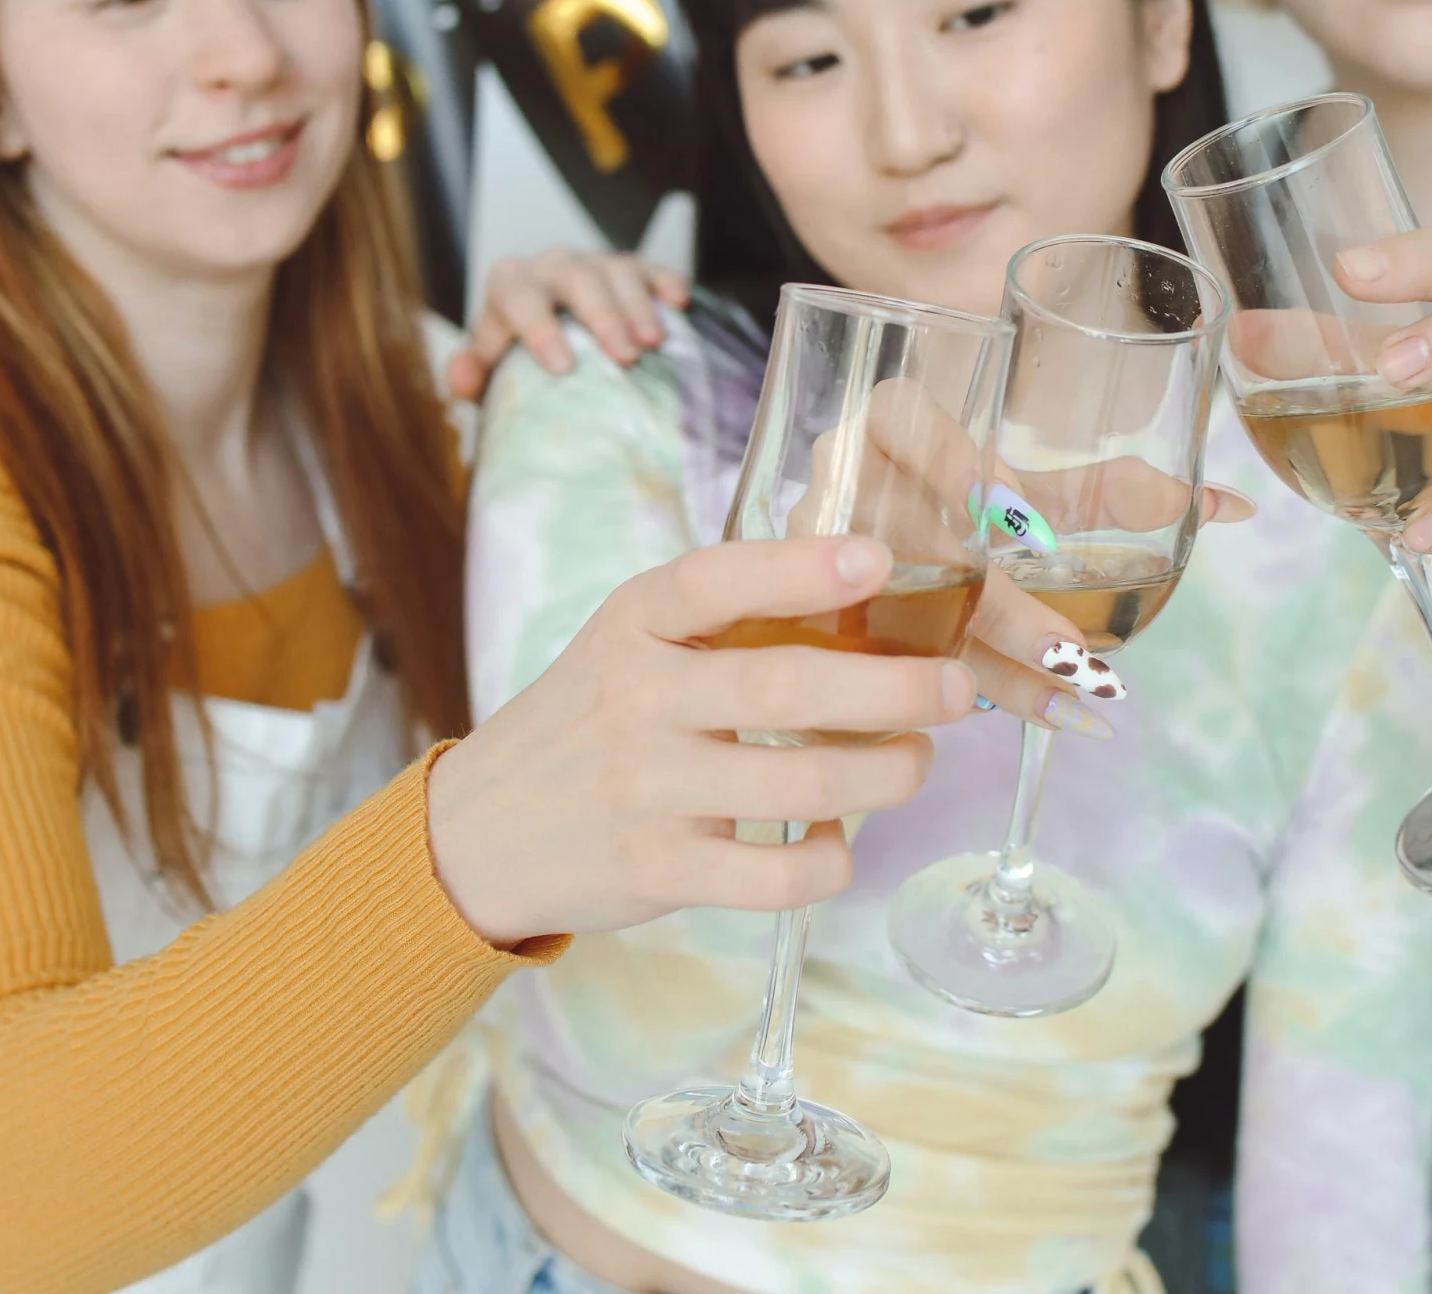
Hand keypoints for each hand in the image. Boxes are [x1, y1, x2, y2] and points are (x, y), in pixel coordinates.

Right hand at [426, 537, 969, 943]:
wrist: (477, 834)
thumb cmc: (587, 723)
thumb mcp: (628, 645)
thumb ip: (719, 620)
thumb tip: (868, 589)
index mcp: (633, 625)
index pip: (717, 579)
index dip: (802, 567)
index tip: (879, 557)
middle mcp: (637, 698)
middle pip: (789, 687)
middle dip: (898, 687)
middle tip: (954, 687)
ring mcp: (646, 789)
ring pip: (804, 783)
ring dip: (889, 772)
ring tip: (914, 760)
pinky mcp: (660, 871)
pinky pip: (779, 874)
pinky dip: (833, 859)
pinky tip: (840, 837)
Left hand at [447, 246, 691, 399]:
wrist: (555, 338)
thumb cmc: (522, 361)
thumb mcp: (493, 371)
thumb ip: (472, 375)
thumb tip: (460, 377)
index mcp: (510, 286)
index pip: (517, 297)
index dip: (538, 328)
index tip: (563, 367)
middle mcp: (551, 266)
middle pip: (575, 279)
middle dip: (601, 317)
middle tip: (625, 358)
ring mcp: (595, 262)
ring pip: (616, 271)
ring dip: (637, 307)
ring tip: (653, 343)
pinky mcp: (633, 268)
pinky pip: (651, 267)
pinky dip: (665, 281)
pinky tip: (677, 303)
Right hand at [784, 378, 1253, 728]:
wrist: (842, 548)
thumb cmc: (948, 500)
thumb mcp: (1019, 487)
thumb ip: (1102, 492)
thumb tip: (1231, 507)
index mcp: (882, 425)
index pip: (899, 416)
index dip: (950, 459)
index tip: (1011, 510)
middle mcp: (841, 488)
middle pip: (909, 542)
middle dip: (994, 606)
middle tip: (1070, 651)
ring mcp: (815, 563)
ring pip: (898, 622)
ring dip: (989, 670)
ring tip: (1072, 705)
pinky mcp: (814, 627)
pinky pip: (880, 669)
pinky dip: (952, 702)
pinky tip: (1015, 726)